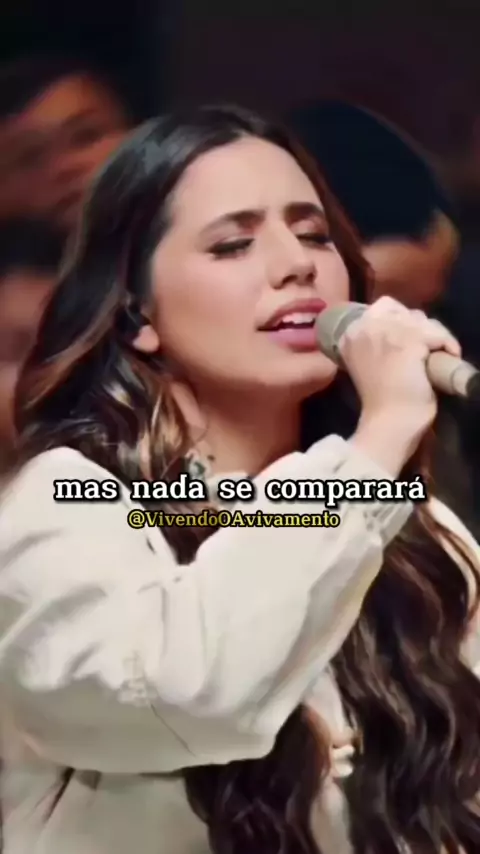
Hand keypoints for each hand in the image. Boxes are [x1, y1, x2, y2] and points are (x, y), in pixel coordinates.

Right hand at [342, 297, 460, 472]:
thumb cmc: (379, 398)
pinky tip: (449, 356)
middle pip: (405, 310)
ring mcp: (386, 333)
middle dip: (421, 327)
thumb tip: (405, 327)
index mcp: (350, 331)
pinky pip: (436, 334)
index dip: (403, 321)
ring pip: (422, 320)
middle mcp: (364, 326)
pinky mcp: (408, 343)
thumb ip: (375, 341)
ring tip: (436, 355)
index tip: (412, 341)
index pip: (384, 306)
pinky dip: (448, 344)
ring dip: (435, 335)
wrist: (388, 423)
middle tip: (427, 349)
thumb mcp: (367, 361)